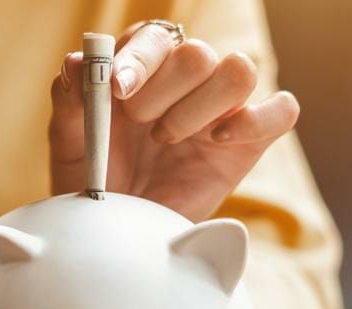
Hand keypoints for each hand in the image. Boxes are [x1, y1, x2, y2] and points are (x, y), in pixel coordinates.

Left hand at [49, 22, 299, 220]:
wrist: (115, 228)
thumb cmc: (93, 178)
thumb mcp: (70, 140)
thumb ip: (71, 98)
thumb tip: (77, 60)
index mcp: (145, 66)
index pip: (156, 37)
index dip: (140, 59)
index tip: (116, 90)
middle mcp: (187, 79)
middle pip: (198, 53)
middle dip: (162, 91)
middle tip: (138, 124)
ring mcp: (222, 108)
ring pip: (240, 70)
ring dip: (199, 107)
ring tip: (167, 138)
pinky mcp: (249, 140)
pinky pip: (282, 110)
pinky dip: (254, 119)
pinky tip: (215, 140)